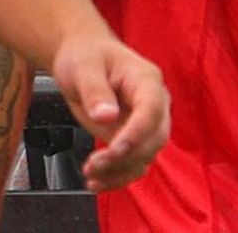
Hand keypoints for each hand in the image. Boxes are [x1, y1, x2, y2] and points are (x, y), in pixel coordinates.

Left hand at [48, 27, 169, 190]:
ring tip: (90, 176)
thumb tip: (106, 116)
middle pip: (153, 139)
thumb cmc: (86, 55)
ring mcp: (146, 123)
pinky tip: (97, 183)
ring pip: (144, 156)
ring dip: (119, 172)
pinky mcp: (134, 139)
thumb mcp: (83, 67)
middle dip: (125, 157)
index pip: (151, 110)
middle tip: (93, 164)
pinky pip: (133, 164)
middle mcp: (154, 103)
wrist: (83, 57)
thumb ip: (95, 90)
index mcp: (147, 80)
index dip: (136, 133)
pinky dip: (117, 177)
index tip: (114, 149)